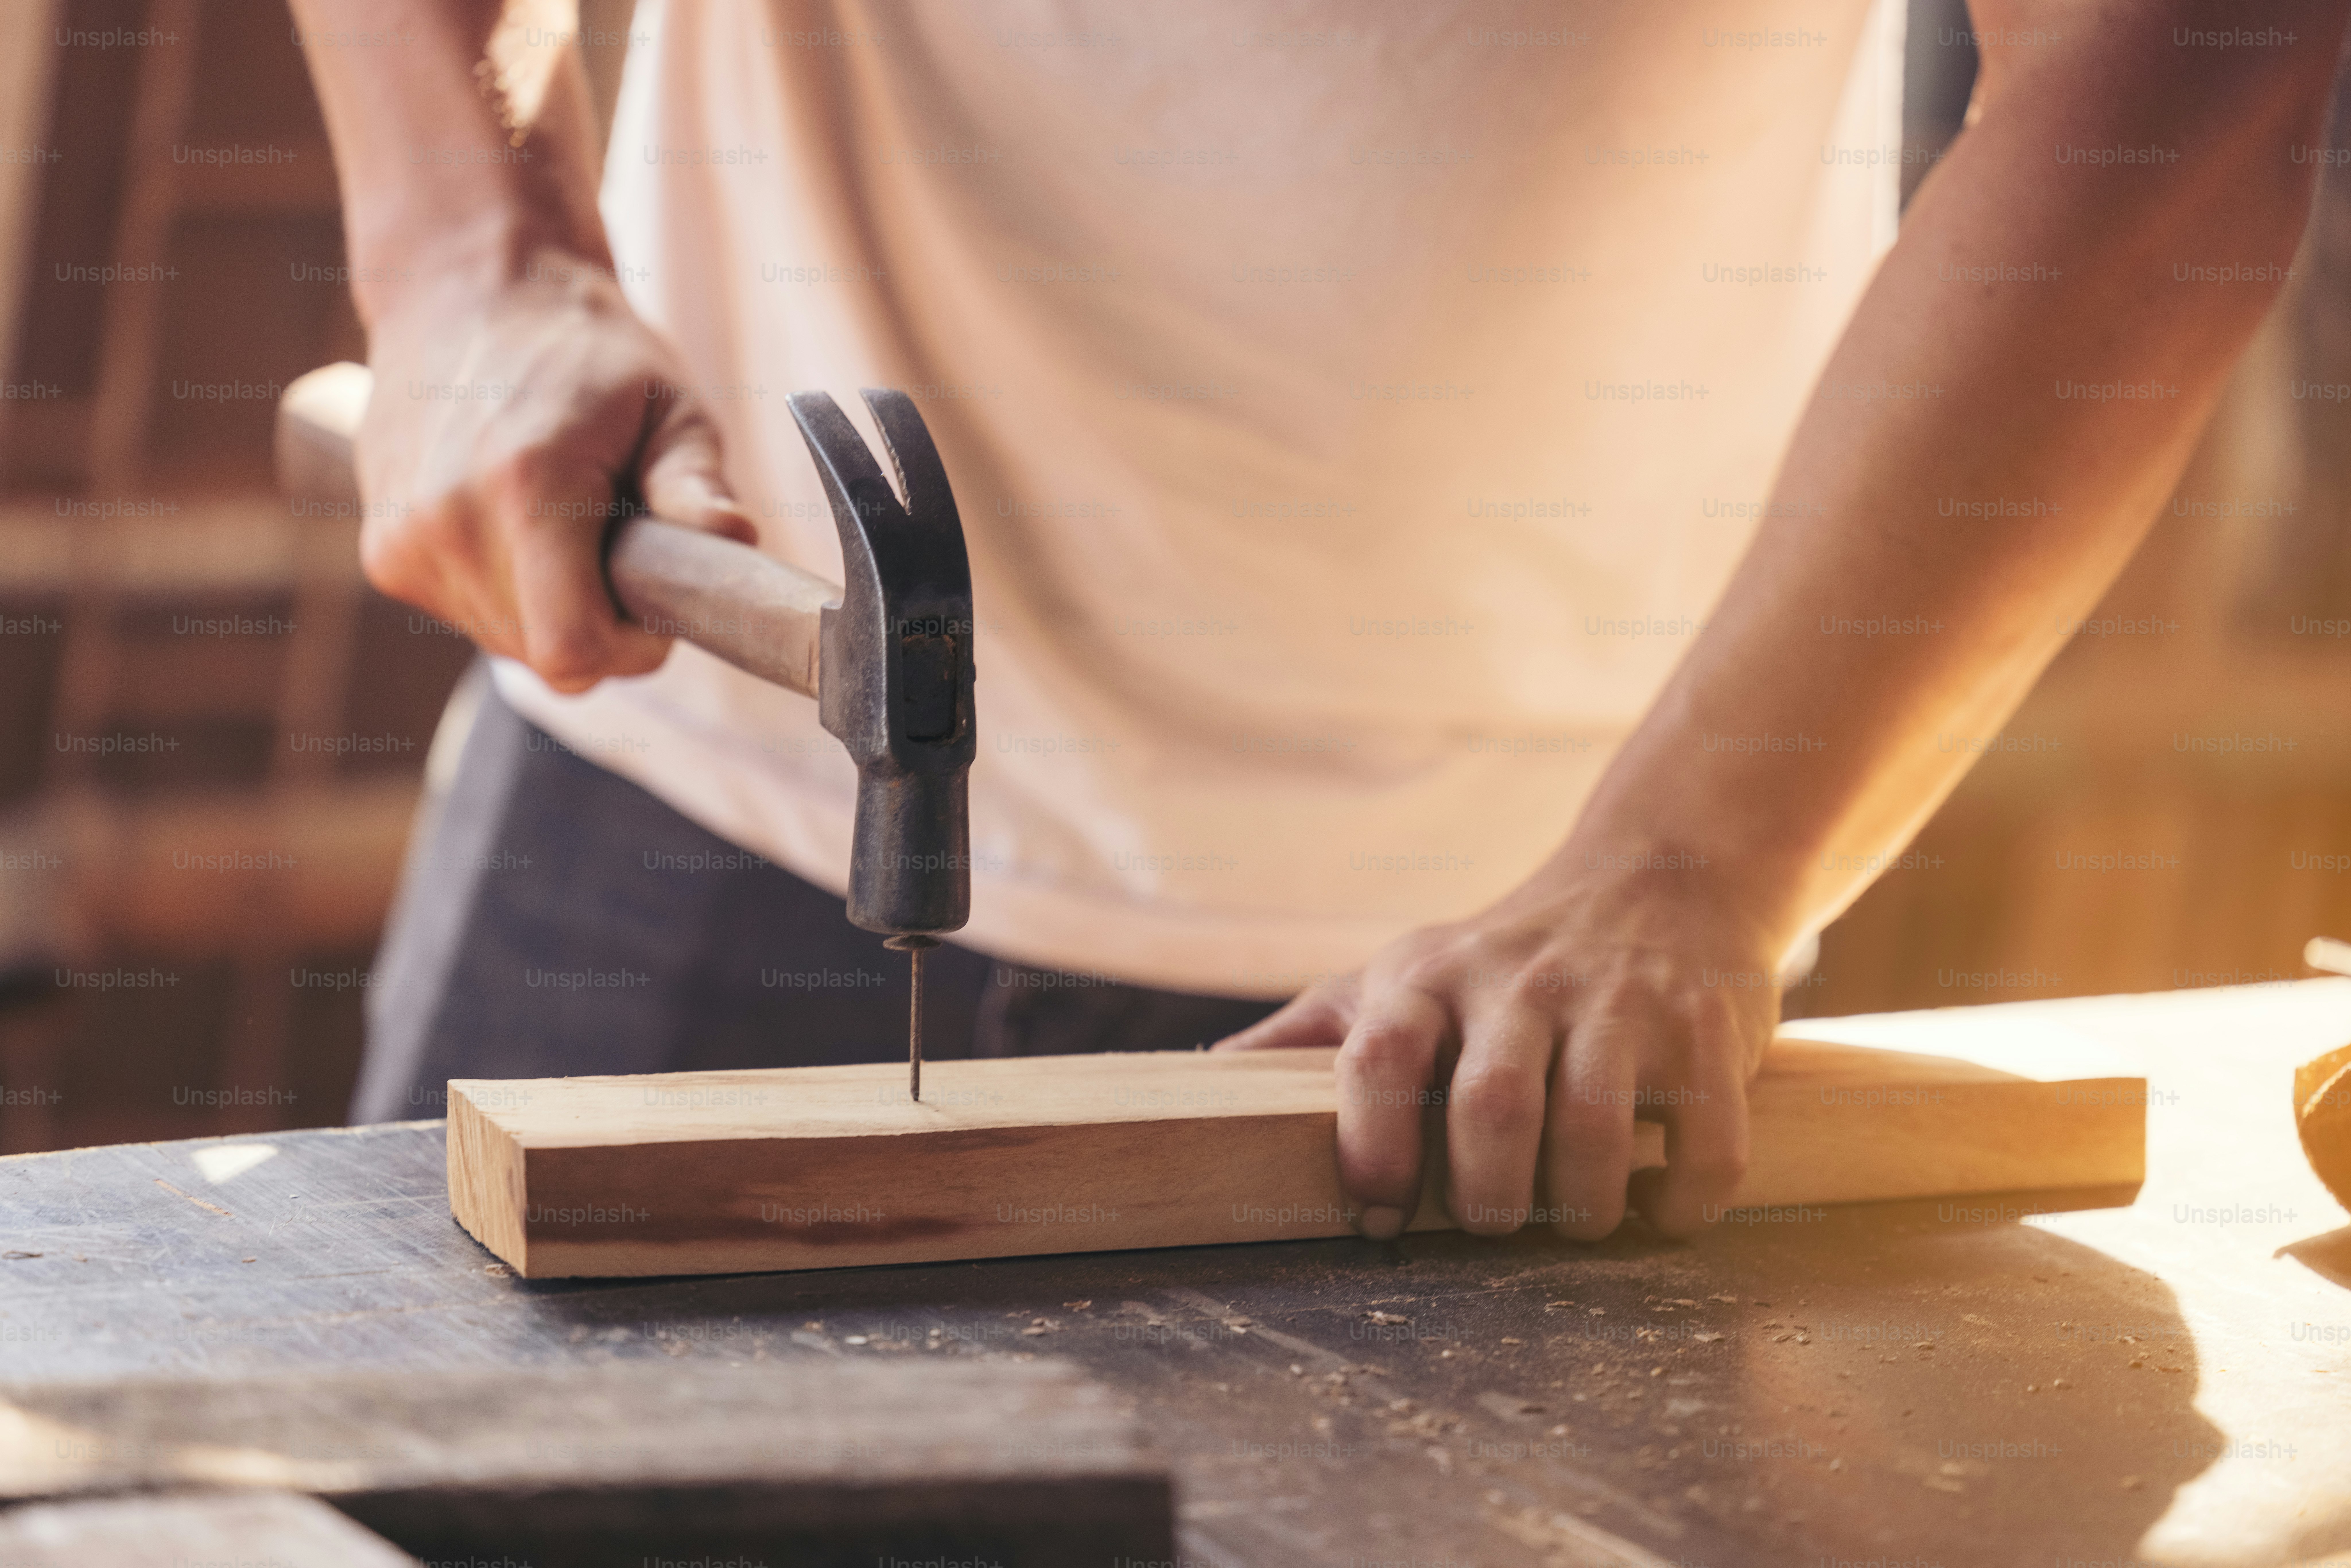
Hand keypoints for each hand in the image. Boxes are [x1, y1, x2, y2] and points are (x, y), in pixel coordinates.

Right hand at [354, 252, 754, 692]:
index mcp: (524, 490)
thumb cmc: (587, 350)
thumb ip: (696, 485)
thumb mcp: (669, 405)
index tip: (653, 598)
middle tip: (614, 543)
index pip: (573, 650)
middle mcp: (447, 525)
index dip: (630, 647)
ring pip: (508, 645)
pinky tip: (517, 523)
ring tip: (563, 521)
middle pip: (546, 658)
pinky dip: (508, 591)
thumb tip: (735, 541)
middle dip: (597, 621)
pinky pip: (469, 617)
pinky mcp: (384, 554)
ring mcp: (404, 544)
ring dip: (551, 607)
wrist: (470, 290)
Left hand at [1217, 857, 1781, 1240]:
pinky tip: (1661, 1207)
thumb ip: (1307, 1031)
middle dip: (1486, 1195)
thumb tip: (1204, 1077)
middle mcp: (1522, 984)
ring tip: (1577, 1220)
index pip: (1382, 1057)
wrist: (1660, 877)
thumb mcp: (1398, 975)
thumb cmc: (1502, 958)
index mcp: (1432, 978)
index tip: (1377, 1215)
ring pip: (1595, 1128)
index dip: (1371, 1147)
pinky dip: (1685, 1199)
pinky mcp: (1706, 1026)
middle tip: (1489, 1224)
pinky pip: (1704, 1139)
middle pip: (1493, 1107)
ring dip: (1583, 1206)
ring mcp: (1621, 1002)